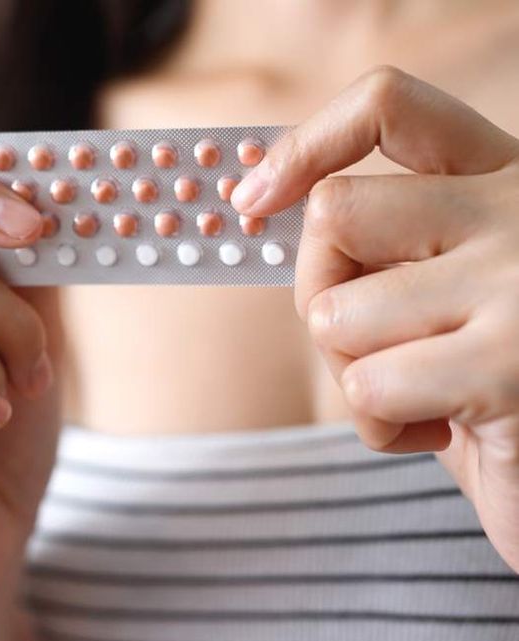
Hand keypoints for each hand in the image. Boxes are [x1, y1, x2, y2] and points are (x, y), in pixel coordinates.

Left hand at [232, 66, 518, 571]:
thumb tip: (259, 205)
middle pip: (332, 213)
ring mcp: (518, 284)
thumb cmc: (490, 386)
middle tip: (368, 340)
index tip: (251, 197)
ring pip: (332, 311)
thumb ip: (387, 244)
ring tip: (421, 394)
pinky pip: (365, 386)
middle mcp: (516, 215)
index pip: (389, 107)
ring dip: (352, 371)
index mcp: (500, 182)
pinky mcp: (508, 366)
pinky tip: (443, 431)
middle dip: (316, 289)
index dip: (304, 144)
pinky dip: (380, 427)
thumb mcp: (448, 289)